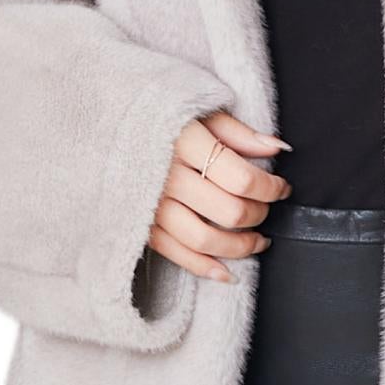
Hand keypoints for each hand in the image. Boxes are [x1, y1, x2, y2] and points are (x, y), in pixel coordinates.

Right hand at [149, 109, 291, 282]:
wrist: (103, 124)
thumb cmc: (160, 117)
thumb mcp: (199, 112)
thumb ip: (238, 132)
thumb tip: (278, 147)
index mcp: (184, 143)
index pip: (241, 179)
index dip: (270, 188)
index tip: (281, 187)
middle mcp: (167, 176)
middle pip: (228, 211)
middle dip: (259, 214)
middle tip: (267, 207)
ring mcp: (151, 204)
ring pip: (204, 239)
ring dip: (239, 247)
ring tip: (257, 241)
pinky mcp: (139, 223)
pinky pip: (175, 253)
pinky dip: (205, 267)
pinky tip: (227, 272)